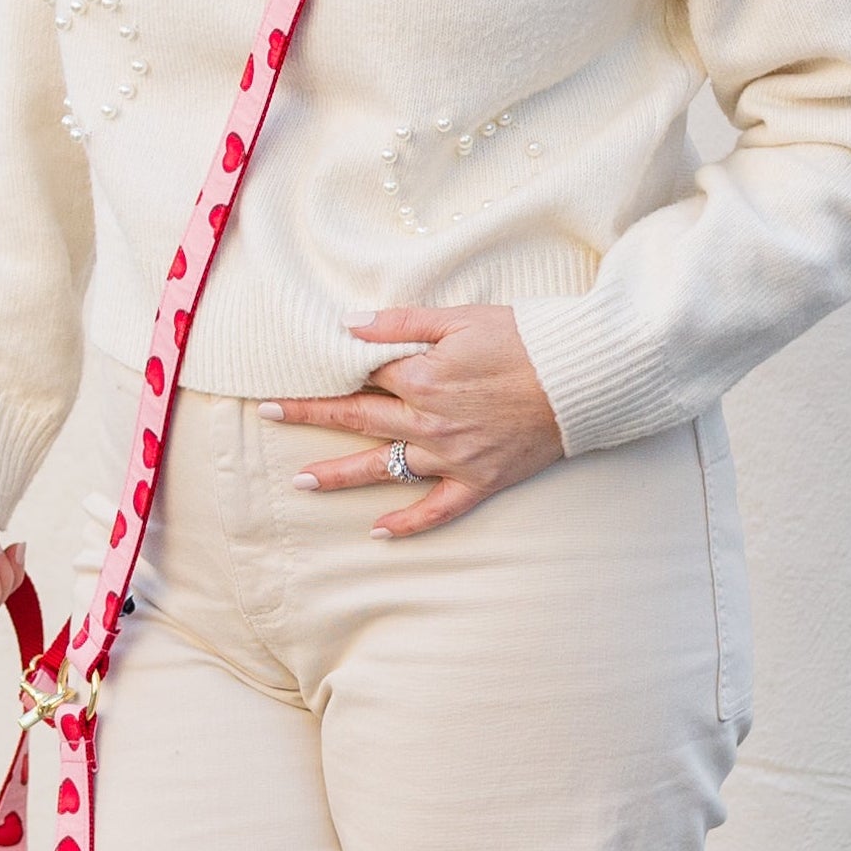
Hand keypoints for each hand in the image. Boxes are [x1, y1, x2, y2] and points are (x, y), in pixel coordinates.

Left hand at [261, 304, 562, 538]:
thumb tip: (348, 327)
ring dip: (339, 475)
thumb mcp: (461, 318)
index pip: (359, 376)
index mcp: (421, 377)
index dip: (323, 376)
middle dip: (308, 415)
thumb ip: (401, 324)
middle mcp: (427, 421)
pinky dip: (407, 524)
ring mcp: (451, 456)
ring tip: (301, 481)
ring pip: (383, 467)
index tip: (285, 378)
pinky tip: (377, 532)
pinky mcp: (479, 481)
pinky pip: (436, 510)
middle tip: (267, 413)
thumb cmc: (526, 339)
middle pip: (356, 417)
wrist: (583, 379)